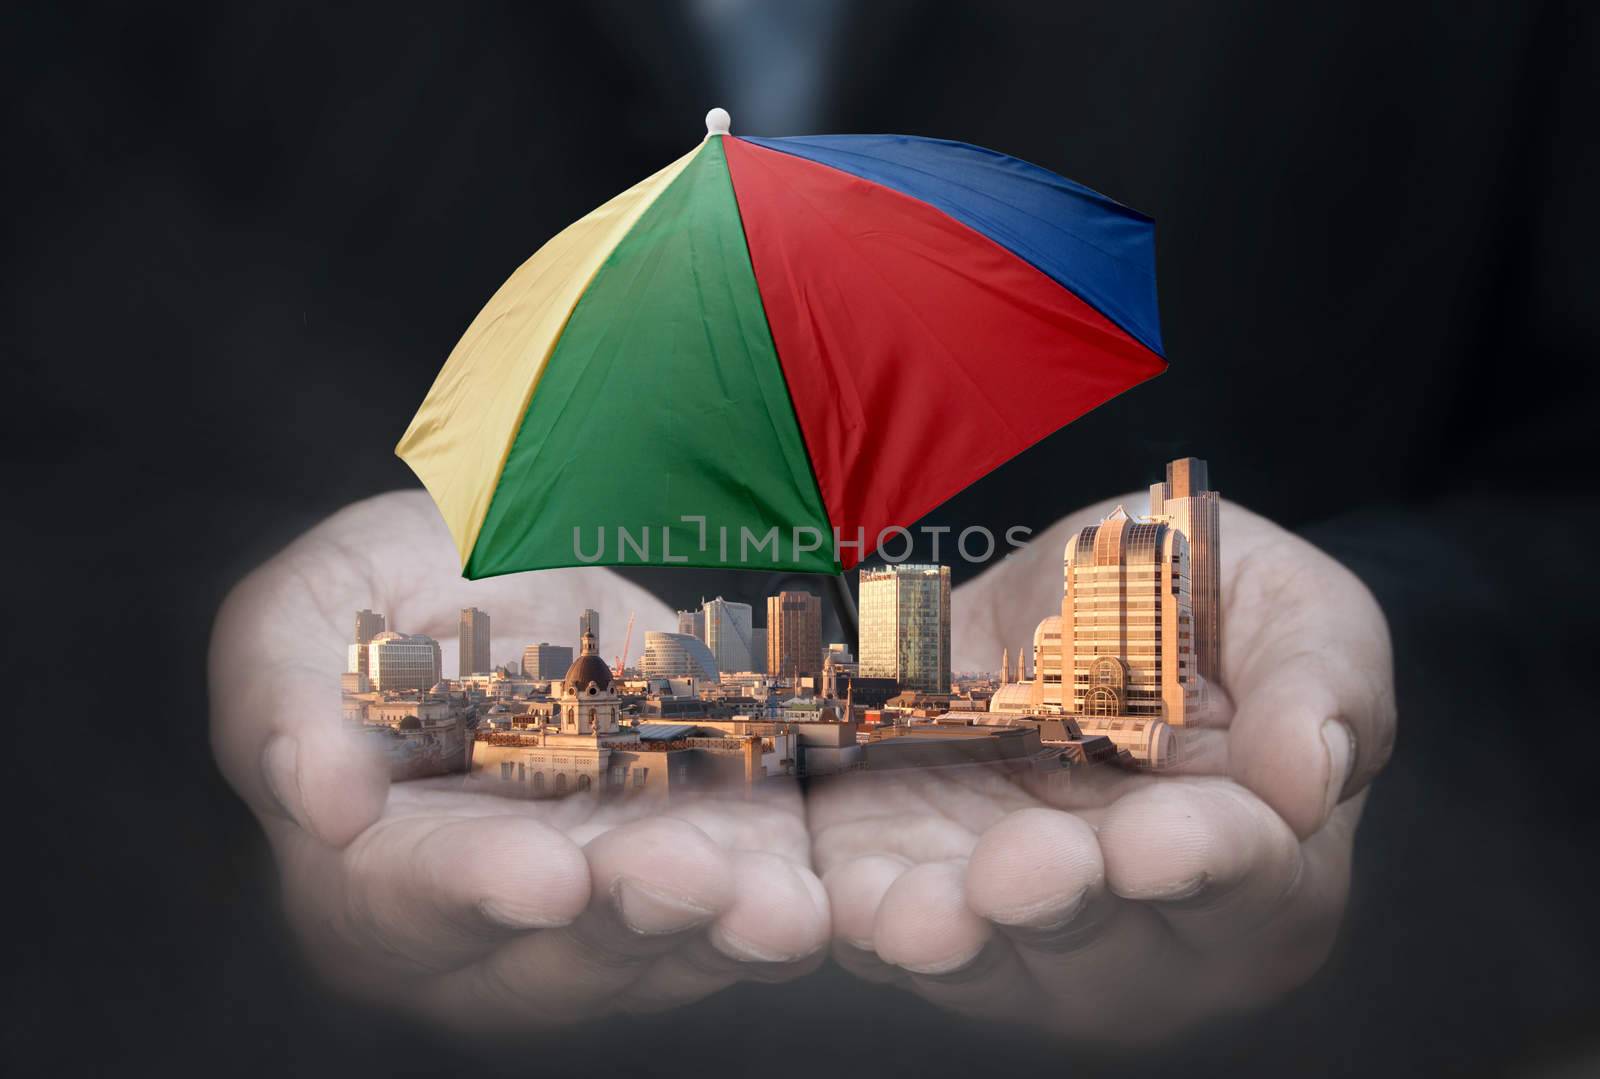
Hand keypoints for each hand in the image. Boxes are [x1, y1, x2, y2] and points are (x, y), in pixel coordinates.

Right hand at [209, 492, 829, 1029]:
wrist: (518, 580)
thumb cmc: (382, 600)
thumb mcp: (306, 616)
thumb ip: (283, 699)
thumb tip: (314, 800)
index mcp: (374, 874)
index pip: (411, 896)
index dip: (474, 887)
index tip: (544, 875)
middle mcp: (495, 920)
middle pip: (558, 946)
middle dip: (628, 914)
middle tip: (686, 877)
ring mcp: (610, 905)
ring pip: (667, 941)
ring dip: (723, 925)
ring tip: (775, 905)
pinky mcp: (709, 866)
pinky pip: (747, 902)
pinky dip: (784, 898)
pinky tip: (818, 891)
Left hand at [807, 499, 1394, 1039]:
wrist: (1074, 598)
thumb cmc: (1207, 610)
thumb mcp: (1290, 608)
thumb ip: (1323, 681)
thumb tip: (1310, 776)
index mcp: (1259, 867)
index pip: (1244, 883)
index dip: (1201, 863)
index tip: (1154, 843)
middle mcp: (1143, 928)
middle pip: (1104, 947)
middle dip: (1057, 911)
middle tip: (1019, 873)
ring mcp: (1019, 922)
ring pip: (984, 958)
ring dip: (946, 939)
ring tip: (919, 916)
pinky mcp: (914, 886)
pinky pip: (879, 918)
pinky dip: (854, 913)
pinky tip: (832, 899)